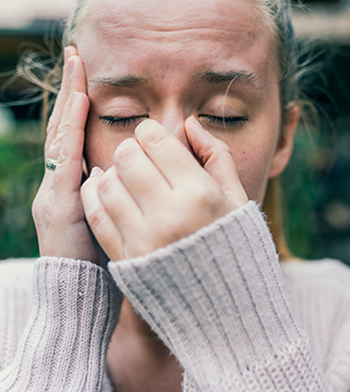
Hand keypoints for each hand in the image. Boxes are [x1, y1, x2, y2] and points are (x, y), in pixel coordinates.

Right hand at [32, 47, 98, 262]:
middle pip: (62, 126)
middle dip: (69, 90)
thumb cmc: (99, 257)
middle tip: (75, 56)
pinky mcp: (57, 203)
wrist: (78, 294)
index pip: (71, 134)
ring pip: (60, 135)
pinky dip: (70, 129)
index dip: (77, 105)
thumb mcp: (105, 214)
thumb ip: (107, 189)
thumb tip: (113, 168)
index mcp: (69, 183)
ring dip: (69, 99)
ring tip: (76, 66)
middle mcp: (56, 181)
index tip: (85, 75)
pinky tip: (79, 103)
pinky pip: (65, 158)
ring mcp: (53, 190)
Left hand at [81, 117, 247, 260]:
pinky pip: (97, 214)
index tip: (154, 138)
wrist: (224, 306)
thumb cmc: (234, 245)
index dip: (150, 131)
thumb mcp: (237, 197)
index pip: (155, 140)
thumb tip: (190, 124)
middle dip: (131, 149)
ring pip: (107, 183)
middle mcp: (169, 215)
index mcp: (199, 194)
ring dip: (113, 172)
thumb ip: (217, 155)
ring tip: (127, 177)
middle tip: (139, 156)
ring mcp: (143, 239)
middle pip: (126, 157)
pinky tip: (106, 189)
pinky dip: (95, 194)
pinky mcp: (125, 259)